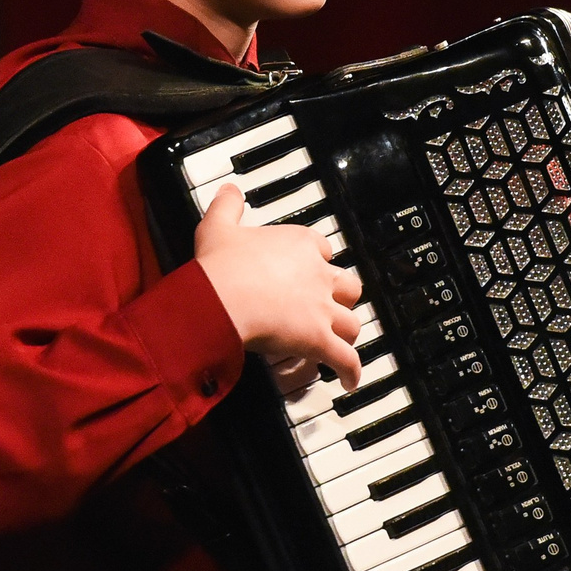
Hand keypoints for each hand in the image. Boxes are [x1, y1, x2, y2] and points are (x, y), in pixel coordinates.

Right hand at [194, 183, 363, 387]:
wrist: (222, 297)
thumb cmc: (220, 265)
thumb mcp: (218, 226)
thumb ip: (227, 206)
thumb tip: (230, 191)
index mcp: (299, 244)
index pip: (323, 248)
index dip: (319, 260)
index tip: (311, 266)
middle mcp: (317, 275)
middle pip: (348, 286)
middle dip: (343, 296)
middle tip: (331, 305)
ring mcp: (321, 309)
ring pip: (351, 323)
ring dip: (347, 333)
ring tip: (341, 343)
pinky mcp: (318, 340)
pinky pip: (345, 359)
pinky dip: (351, 371)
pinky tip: (349, 379)